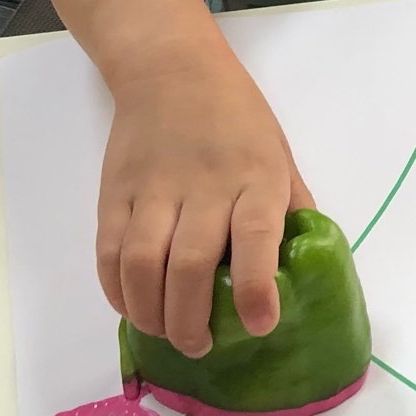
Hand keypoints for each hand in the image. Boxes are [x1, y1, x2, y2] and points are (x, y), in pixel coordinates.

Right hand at [95, 37, 315, 356]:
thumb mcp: (280, 156)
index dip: (256, 286)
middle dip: (191, 319)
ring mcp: (153, 189)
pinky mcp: (115, 192)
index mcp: (255, 177)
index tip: (259, 325)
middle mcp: (203, 185)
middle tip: (199, 347)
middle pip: (189, 264)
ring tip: (165, 333)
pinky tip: (133, 307)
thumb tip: (306, 268)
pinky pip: (109, 252)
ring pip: (142, 264)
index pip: (254, 235)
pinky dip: (117, 290)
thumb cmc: (236, 117)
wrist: (170, 69)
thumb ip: (290, 210)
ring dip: (150, 313)